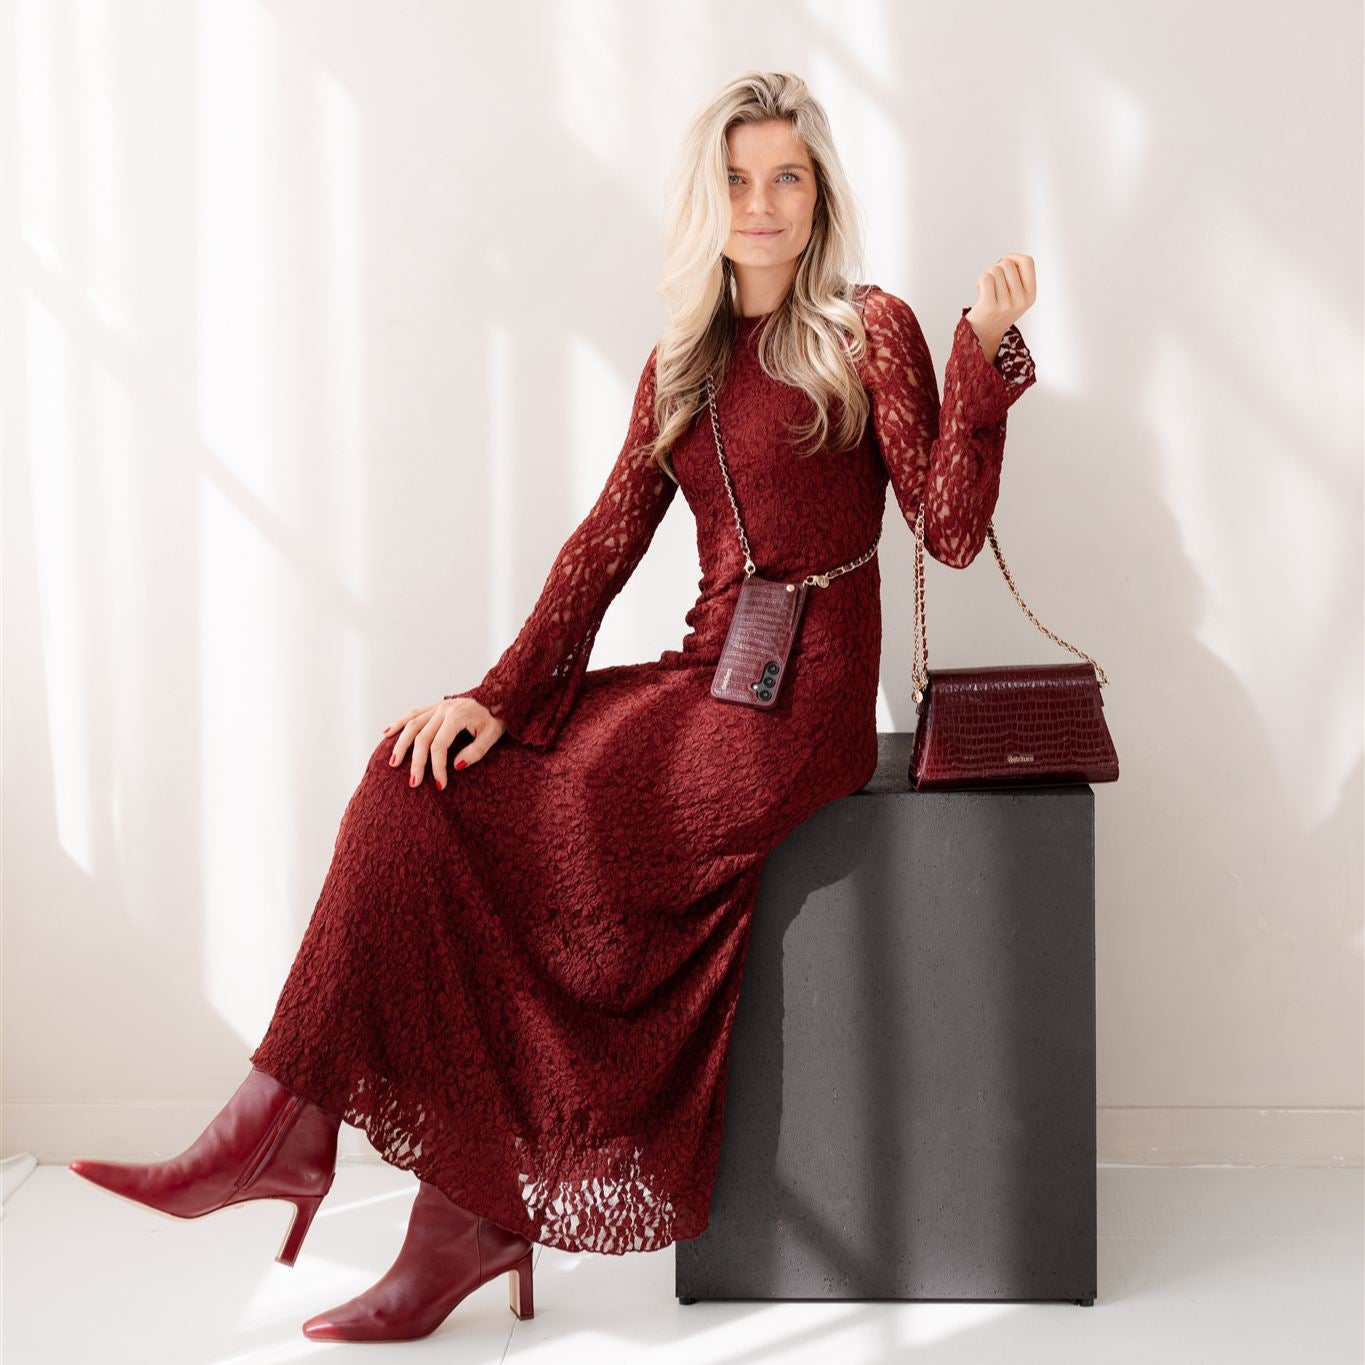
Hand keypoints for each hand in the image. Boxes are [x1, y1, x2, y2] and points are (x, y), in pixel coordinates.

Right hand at [381, 696, 505, 789]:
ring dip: (401, 744)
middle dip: (416, 762)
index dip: (437, 767)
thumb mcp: (493, 736)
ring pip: (412, 724)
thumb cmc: (497, 717)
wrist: (501, 696)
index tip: (439, 785)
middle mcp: (444, 709)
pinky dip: (399, 723)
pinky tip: (387, 734)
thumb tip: (456, 767)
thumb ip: (475, 752)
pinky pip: (413, 714)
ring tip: (393, 763)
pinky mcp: (436, 706)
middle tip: (413, 782)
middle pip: (422, 737)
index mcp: (458, 716)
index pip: (440, 745)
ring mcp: (438, 706)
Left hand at [964, 253, 1035, 337]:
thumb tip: (1010, 258)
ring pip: (995, 270)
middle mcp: (1021, 300)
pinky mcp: (990, 307)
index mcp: (1031, 295)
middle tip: (994, 283)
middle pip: (1007, 263)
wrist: (984, 334)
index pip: (1028, 262)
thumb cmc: (998, 309)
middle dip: (997, 268)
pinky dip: (980, 281)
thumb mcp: (1017, 295)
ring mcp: (1006, 304)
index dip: (1014, 257)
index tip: (1006, 263)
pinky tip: (980, 290)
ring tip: (987, 290)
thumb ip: (1018, 276)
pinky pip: (985, 278)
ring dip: (987, 276)